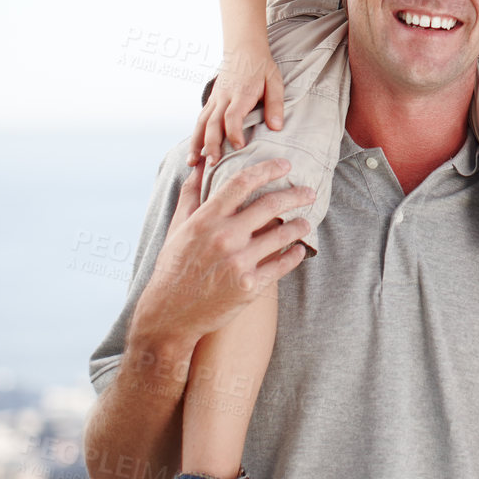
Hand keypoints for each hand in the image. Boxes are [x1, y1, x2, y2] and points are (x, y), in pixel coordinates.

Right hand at [134, 158, 313, 355]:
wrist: (169, 314)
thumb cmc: (173, 266)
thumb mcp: (178, 227)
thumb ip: (191, 193)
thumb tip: (200, 164)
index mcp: (207, 219)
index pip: (242, 182)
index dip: (268, 169)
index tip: (285, 165)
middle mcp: (225, 237)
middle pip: (271, 204)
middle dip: (295, 195)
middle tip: (309, 192)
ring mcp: (239, 262)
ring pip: (282, 234)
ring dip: (300, 225)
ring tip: (307, 222)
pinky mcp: (249, 287)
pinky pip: (282, 265)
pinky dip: (295, 255)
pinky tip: (300, 249)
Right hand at [190, 42, 284, 164]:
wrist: (243, 47)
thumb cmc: (261, 66)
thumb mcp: (275, 81)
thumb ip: (275, 104)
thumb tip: (276, 127)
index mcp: (241, 93)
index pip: (233, 115)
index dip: (234, 132)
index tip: (239, 147)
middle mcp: (224, 97)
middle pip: (212, 123)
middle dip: (211, 144)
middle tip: (212, 164)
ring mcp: (215, 99)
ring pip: (201, 122)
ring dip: (196, 143)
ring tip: (192, 163)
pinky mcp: (211, 100)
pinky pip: (200, 119)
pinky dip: (195, 136)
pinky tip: (194, 152)